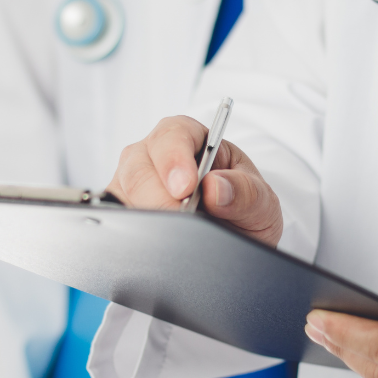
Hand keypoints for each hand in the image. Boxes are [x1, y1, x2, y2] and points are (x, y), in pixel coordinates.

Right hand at [106, 116, 283, 246]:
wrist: (237, 241)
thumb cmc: (245, 207)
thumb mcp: (261, 200)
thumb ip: (245, 192)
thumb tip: (215, 188)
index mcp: (193, 139)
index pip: (173, 134)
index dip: (175, 158)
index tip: (186, 187)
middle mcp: (156, 156)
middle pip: (138, 166)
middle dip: (159, 197)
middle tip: (183, 220)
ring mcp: (135, 185)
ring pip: (121, 193)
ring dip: (147, 216)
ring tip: (175, 236)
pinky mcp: (124, 212)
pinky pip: (115, 218)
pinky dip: (132, 232)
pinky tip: (154, 243)